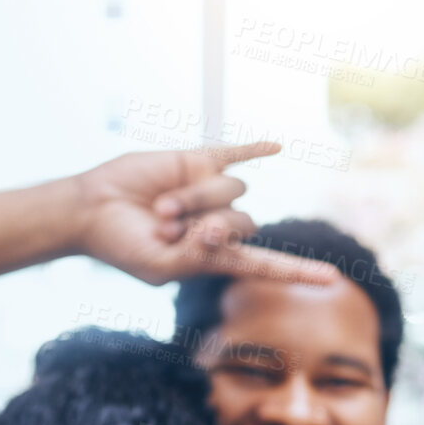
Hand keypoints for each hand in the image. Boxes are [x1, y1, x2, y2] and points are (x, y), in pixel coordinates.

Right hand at [71, 142, 338, 285]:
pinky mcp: (198, 162)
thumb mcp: (160, 266)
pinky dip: (255, 149)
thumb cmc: (123, 245)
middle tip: (167, 228)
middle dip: (208, 226)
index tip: (332, 278)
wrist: (91, 210)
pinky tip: (277, 146)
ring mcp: (210, 192)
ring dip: (196, 201)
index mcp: (214, 256)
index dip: (297, 272)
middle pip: (244, 222)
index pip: (265, 265)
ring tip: (161, 208)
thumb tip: (220, 231)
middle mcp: (218, 223)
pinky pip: (235, 152)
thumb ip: (195, 256)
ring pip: (233, 191)